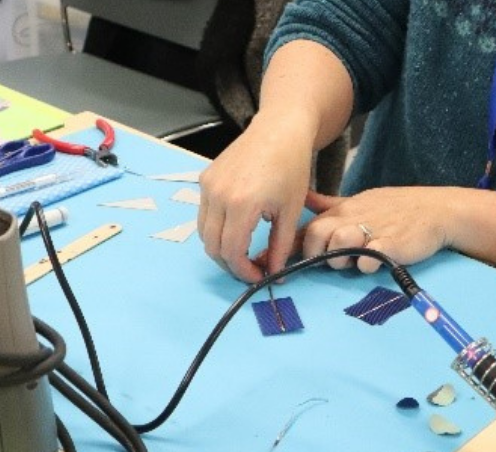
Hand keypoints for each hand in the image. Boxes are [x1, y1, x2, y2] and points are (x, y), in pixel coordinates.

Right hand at [198, 114, 313, 281]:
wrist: (279, 130)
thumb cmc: (291, 168)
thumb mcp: (291, 211)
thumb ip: (280, 246)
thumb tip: (274, 273)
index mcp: (241, 204)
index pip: (231, 252)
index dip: (243, 271)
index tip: (258, 277)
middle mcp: (218, 195)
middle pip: (212, 247)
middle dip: (230, 264)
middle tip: (249, 269)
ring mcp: (207, 186)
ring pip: (204, 233)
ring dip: (220, 248)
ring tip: (243, 252)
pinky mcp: (204, 179)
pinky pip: (204, 214)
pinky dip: (216, 228)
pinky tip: (236, 227)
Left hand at [301, 187, 460, 272]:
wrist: (436, 210)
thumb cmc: (395, 209)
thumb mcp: (358, 201)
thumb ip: (329, 205)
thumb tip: (304, 198)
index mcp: (342, 211)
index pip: (306, 227)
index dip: (293, 246)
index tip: (285, 260)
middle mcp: (352, 219)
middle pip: (316, 235)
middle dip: (317, 253)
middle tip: (333, 259)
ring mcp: (371, 231)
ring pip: (338, 247)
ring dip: (341, 258)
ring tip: (356, 259)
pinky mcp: (391, 245)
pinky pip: (367, 260)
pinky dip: (367, 265)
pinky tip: (376, 262)